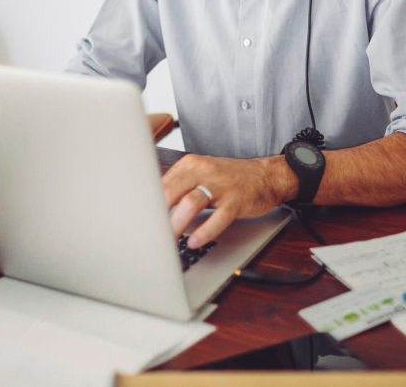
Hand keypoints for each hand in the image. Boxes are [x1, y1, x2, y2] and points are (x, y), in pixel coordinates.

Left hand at [161, 153, 294, 248]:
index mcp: (191, 164)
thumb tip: (153, 207)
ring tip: (169, 240)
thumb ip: (179, 186)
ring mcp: (221, 185)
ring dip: (177, 223)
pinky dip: (204, 231)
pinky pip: (218, 217)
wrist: (265, 175)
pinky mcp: (236, 200)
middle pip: (172, 191)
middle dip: (158, 215)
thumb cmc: (229, 178)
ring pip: (191, 202)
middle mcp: (203, 170)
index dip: (149, 204)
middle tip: (150, 233)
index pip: (162, 183)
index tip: (140, 221)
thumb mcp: (202, 173)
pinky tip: (195, 241)